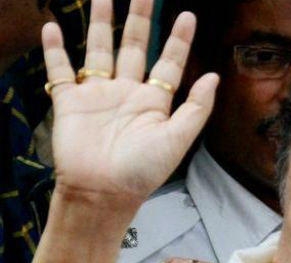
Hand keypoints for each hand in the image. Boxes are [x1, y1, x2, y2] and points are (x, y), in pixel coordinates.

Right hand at [42, 0, 217, 207]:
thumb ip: (196, 108)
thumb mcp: (178, 139)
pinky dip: (55, 50)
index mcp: (154, 101)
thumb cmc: (142, 170)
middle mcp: (127, 92)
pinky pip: (60, 70)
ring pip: (100, 50)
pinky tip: (53, 28)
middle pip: (134, 46)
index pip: (169, 62)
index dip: (178, 40)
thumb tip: (214, 76)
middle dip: (140, 19)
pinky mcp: (69, 102)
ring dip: (102, 23)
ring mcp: (97, 95)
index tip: (187, 15)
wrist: (102, 193)